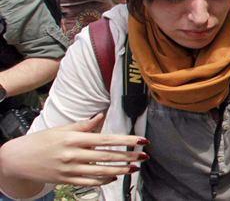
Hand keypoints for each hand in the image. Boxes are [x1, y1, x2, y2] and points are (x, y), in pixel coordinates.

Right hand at [0, 114, 147, 190]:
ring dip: (121, 170)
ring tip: (135, 168)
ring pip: (101, 171)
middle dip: (128, 156)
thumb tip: (100, 116)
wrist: (18, 160)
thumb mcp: (61, 129)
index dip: (125, 140)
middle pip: (107, 156)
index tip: (140, 141)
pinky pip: (90, 182)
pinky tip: (115, 176)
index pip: (106, 139)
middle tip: (143, 156)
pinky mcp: (67, 180)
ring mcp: (70, 169)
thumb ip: (83, 125)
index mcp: (74, 139)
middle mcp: (74, 155)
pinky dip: (104, 179)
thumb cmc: (41, 141)